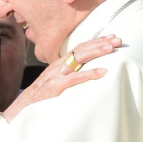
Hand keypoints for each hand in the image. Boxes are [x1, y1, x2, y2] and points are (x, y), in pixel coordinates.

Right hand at [2, 34, 121, 121]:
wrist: (25, 105)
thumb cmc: (42, 94)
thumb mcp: (55, 79)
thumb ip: (67, 73)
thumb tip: (82, 70)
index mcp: (60, 63)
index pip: (79, 47)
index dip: (95, 41)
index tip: (110, 37)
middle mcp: (59, 65)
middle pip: (81, 49)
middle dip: (100, 43)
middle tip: (117, 40)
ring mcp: (57, 74)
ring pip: (78, 59)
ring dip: (96, 52)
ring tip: (111, 49)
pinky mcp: (56, 86)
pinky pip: (75, 78)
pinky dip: (89, 73)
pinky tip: (102, 71)